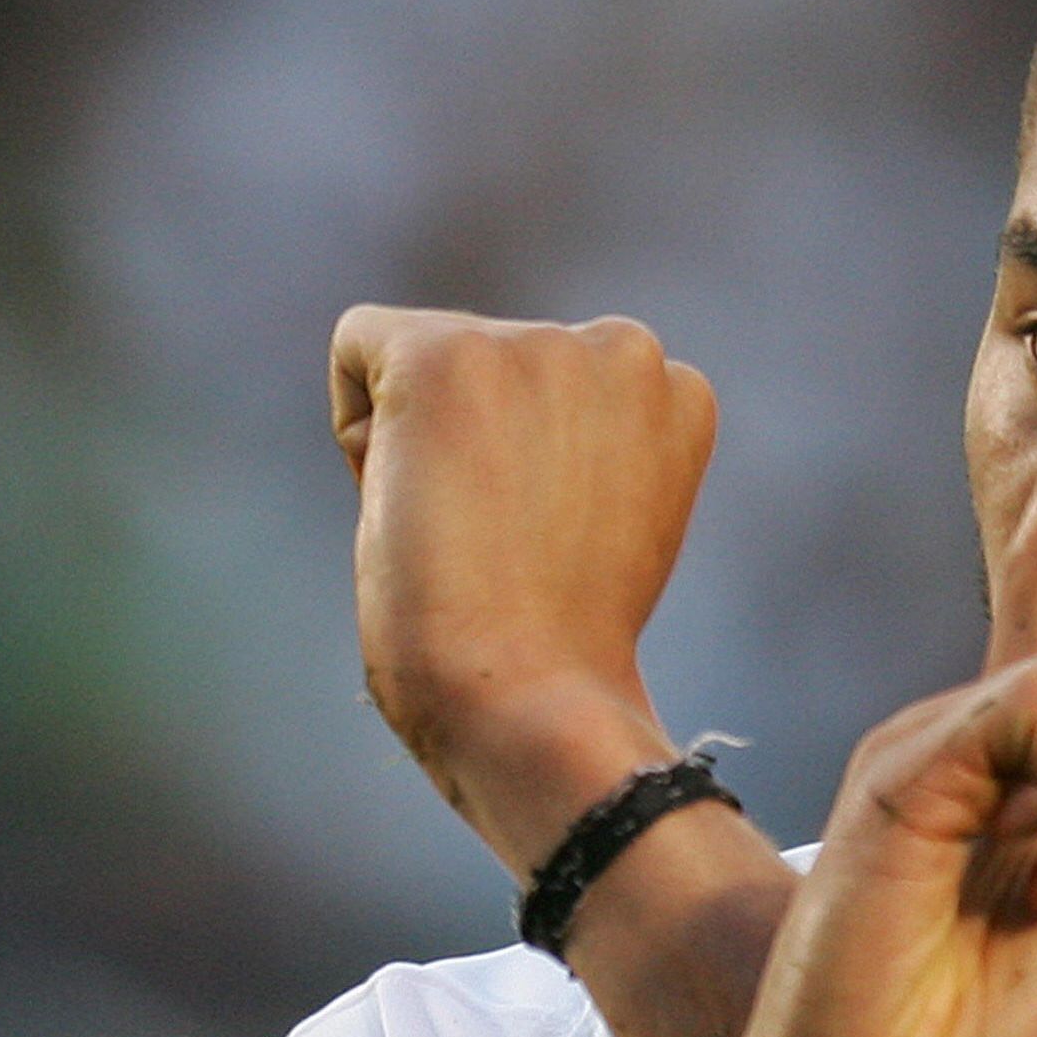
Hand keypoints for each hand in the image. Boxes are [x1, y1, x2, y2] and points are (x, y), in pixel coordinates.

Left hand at [328, 304, 716, 867]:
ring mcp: (536, 344)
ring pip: (431, 364)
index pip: (562, 389)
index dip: (530, 472)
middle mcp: (622, 348)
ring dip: (426, 445)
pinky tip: (412, 501)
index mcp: (676, 390)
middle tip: (505, 547)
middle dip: (480, 444)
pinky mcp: (447, 355)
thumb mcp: (612, 519)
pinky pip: (360, 343)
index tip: (548, 546)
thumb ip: (586, 449)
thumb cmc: (564, 645)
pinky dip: (360, 430)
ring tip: (468, 534)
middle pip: (495, 366)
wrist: (531, 694)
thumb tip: (504, 430)